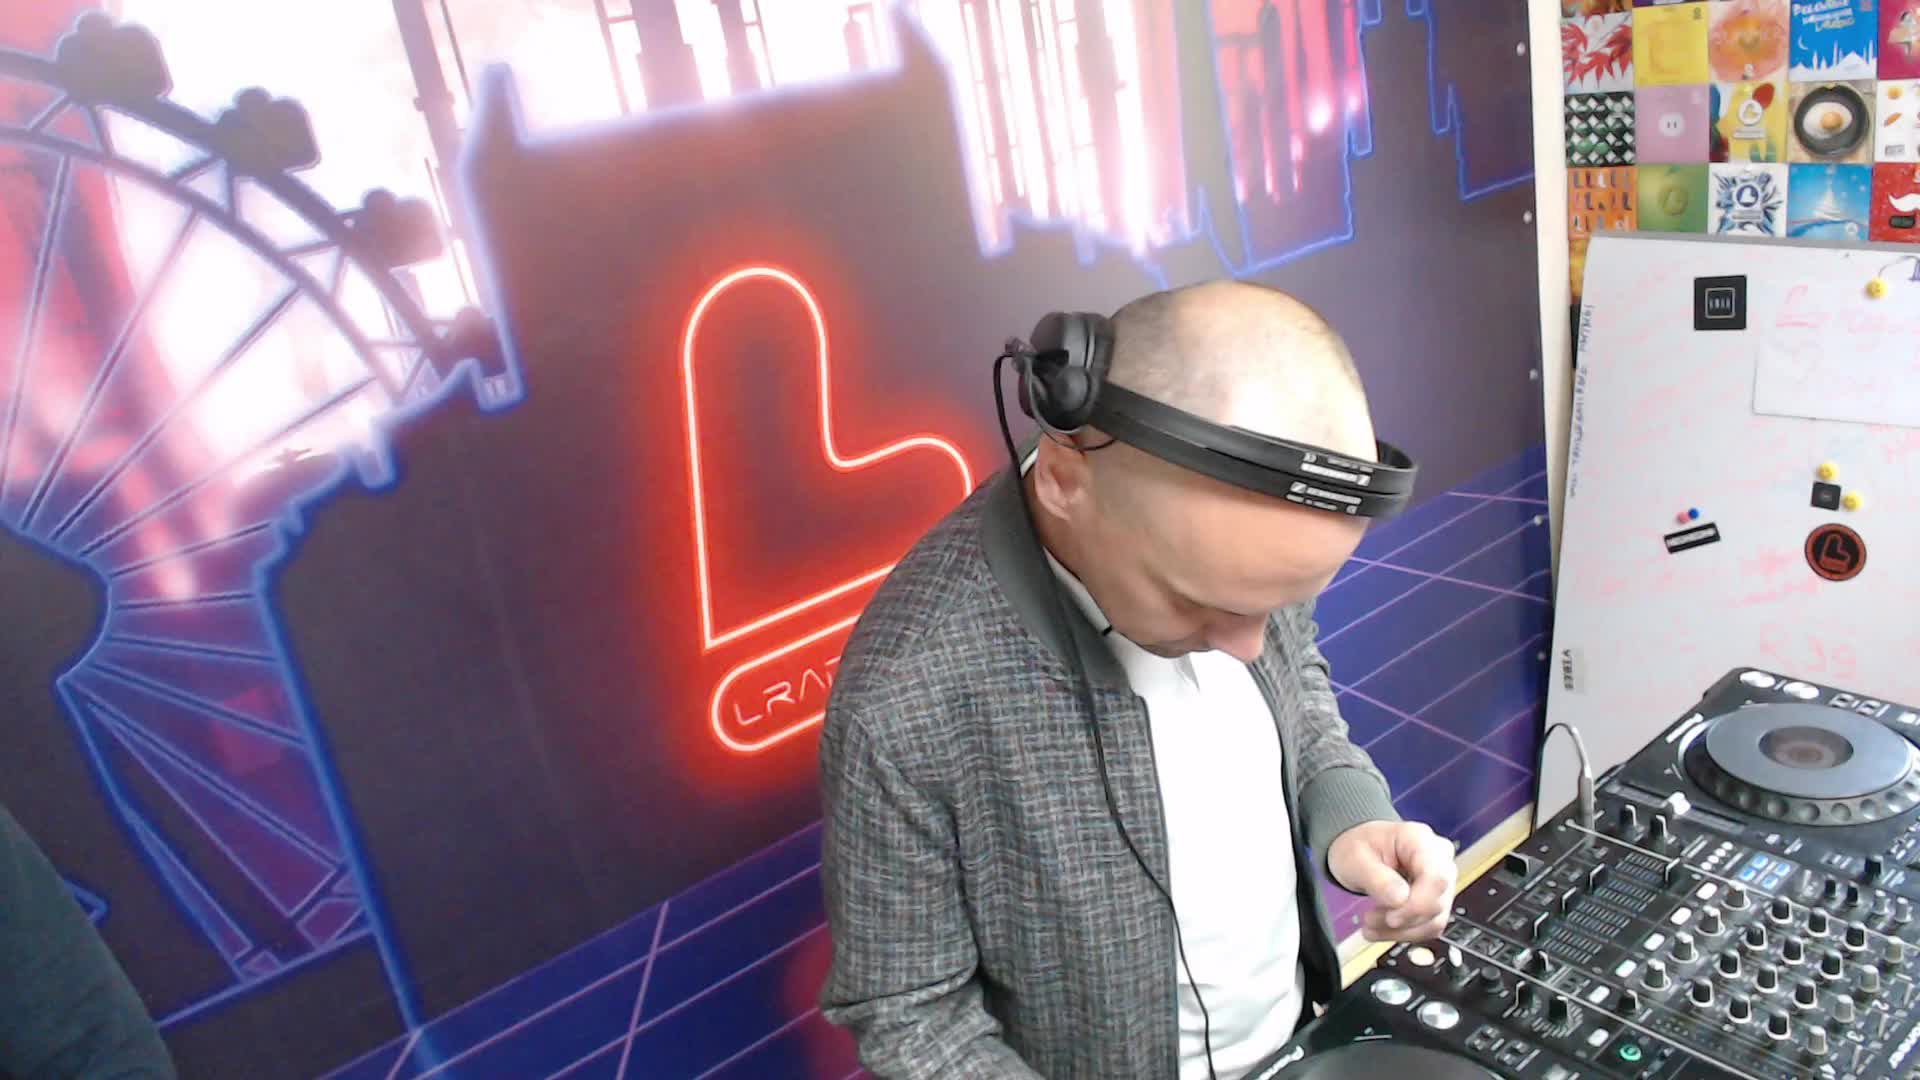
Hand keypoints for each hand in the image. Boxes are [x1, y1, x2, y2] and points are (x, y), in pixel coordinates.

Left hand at [1327, 820, 1456, 942]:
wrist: (1359, 851)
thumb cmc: (1360, 847)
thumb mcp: (1357, 858)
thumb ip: (1378, 878)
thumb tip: (1400, 899)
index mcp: (1421, 841)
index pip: (1436, 878)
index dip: (1417, 904)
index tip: (1391, 917)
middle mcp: (1439, 861)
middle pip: (1437, 902)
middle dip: (1402, 919)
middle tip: (1370, 919)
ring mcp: (1440, 883)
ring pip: (1434, 920)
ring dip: (1400, 931)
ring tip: (1371, 925)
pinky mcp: (1436, 901)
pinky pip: (1428, 926)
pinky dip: (1403, 933)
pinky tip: (1382, 928)